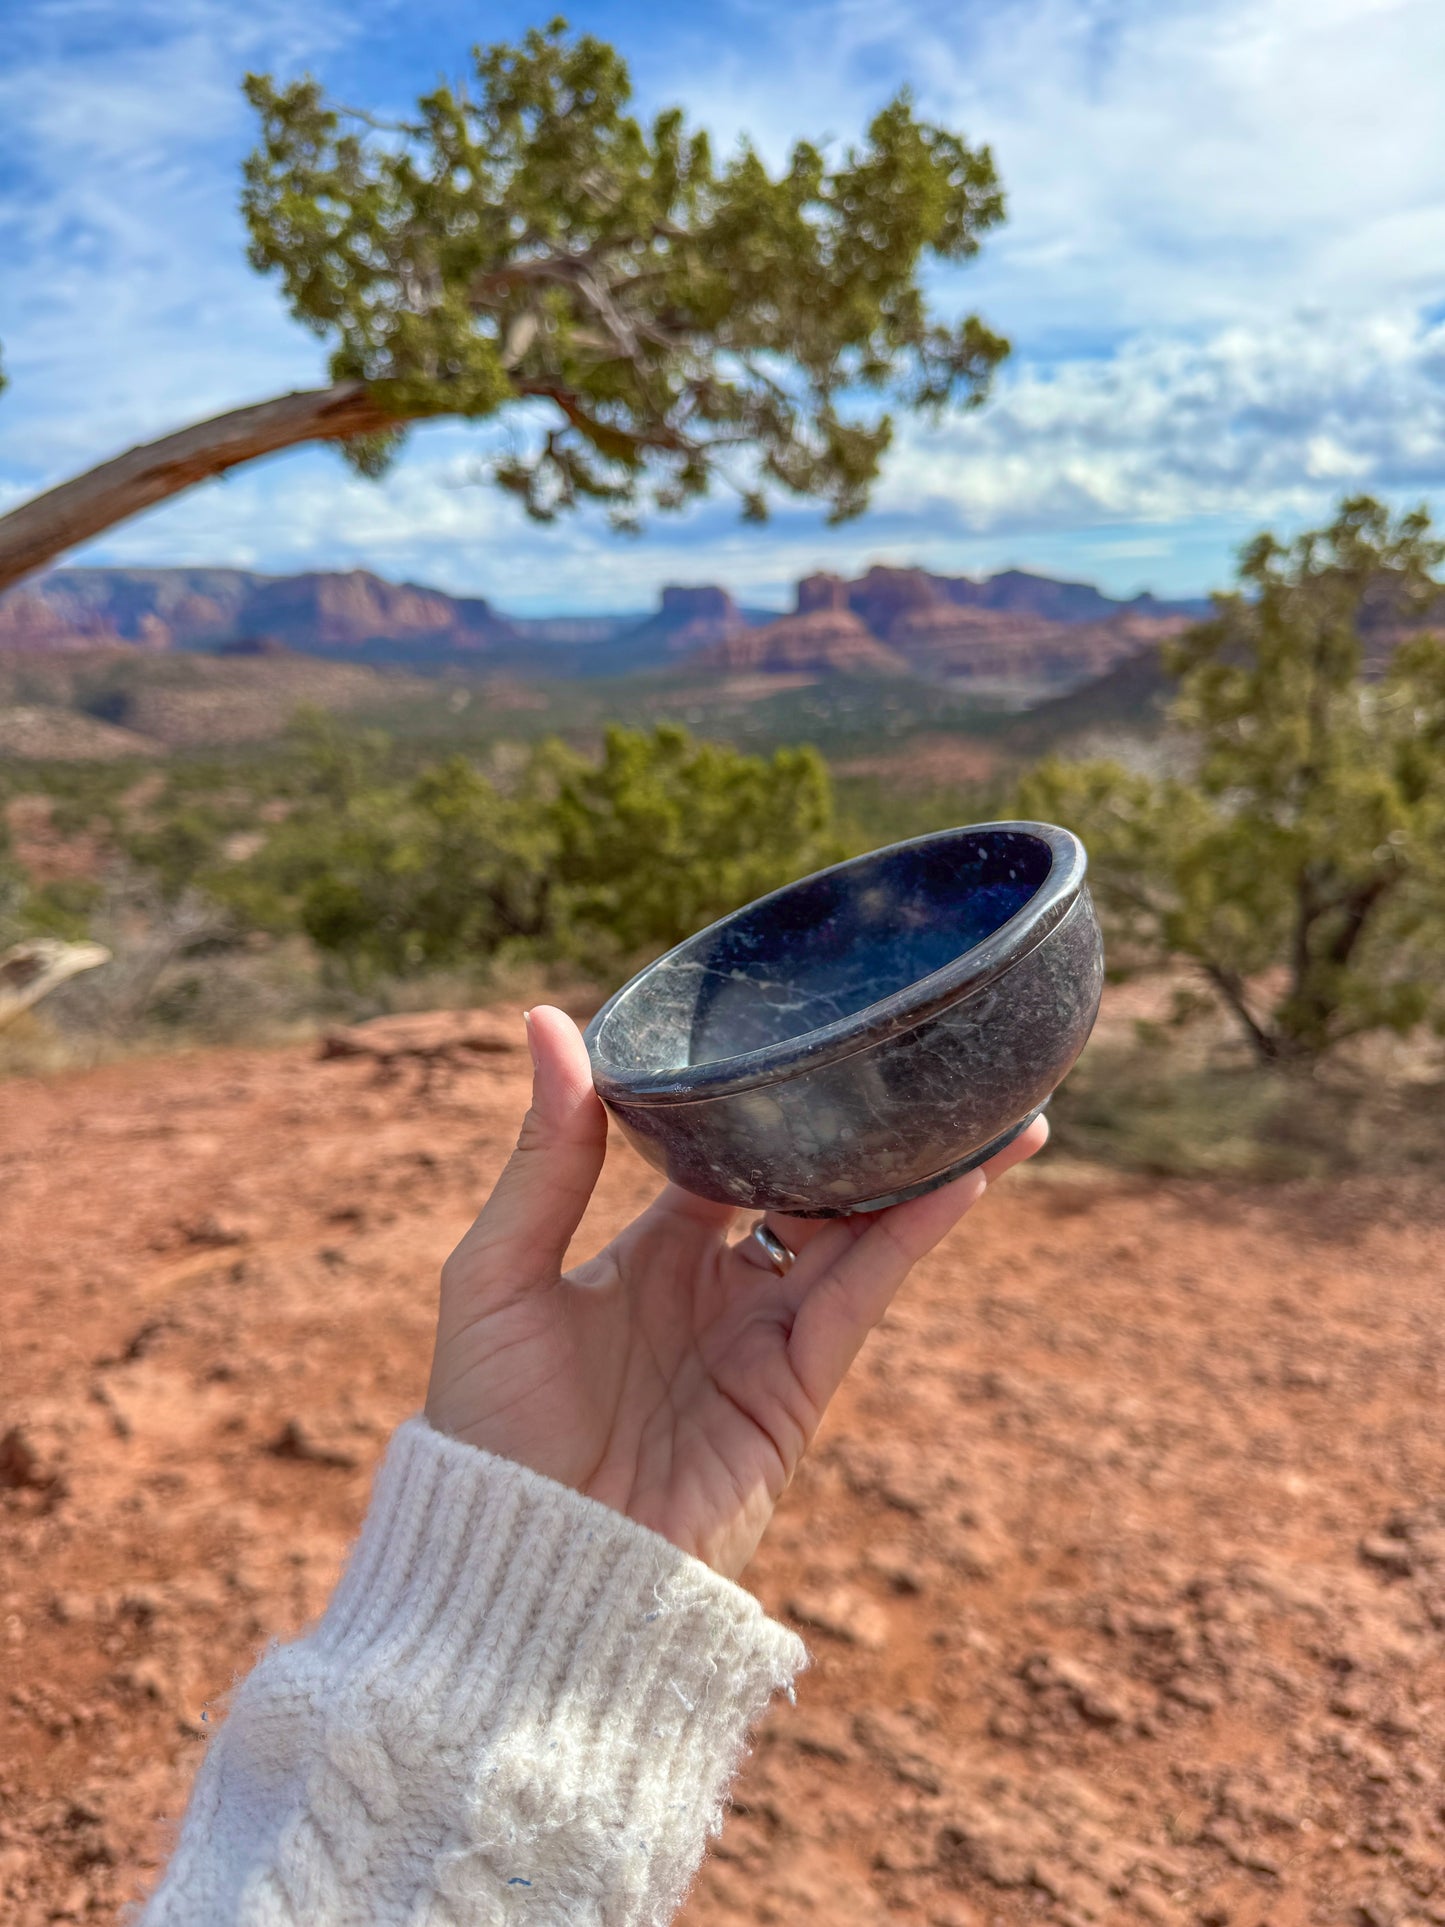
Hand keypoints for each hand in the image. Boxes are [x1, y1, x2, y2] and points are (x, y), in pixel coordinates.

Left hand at [426, 1005, 1045, 1578]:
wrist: (528, 1570)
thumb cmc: (490, 1429)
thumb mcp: (497, 1274)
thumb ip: (544, 1156)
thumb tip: (548, 1020)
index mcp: (646, 1253)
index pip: (720, 1155)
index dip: (761, 1100)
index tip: (799, 1029)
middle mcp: (716, 1287)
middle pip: (808, 1185)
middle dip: (863, 1129)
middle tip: (919, 1053)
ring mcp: (763, 1335)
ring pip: (858, 1229)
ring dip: (921, 1167)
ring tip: (989, 1097)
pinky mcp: (799, 1387)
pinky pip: (866, 1290)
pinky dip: (916, 1231)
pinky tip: (964, 1172)